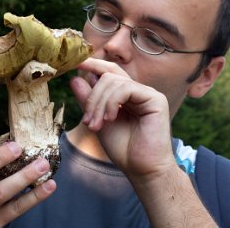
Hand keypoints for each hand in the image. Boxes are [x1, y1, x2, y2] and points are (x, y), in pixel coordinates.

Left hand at [70, 58, 175, 178]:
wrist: (141, 169)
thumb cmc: (123, 148)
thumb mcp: (98, 121)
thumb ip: (88, 101)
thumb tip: (74, 78)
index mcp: (126, 95)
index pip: (109, 72)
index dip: (94, 65)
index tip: (77, 61)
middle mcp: (137, 91)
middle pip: (108, 76)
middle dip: (92, 96)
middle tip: (87, 120)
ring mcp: (147, 93)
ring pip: (113, 81)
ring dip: (98, 104)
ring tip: (96, 125)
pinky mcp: (155, 99)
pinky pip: (126, 88)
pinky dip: (112, 103)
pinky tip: (110, 119)